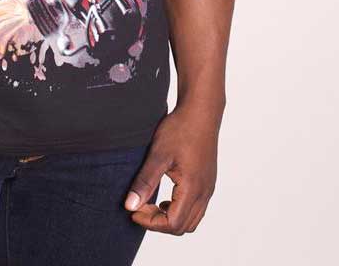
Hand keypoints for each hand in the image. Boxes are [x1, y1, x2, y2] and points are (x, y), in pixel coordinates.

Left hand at [124, 100, 221, 234]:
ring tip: (151, 204)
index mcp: (193, 188)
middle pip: (182, 227)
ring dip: (170, 219)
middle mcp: (204, 192)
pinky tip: (166, 197)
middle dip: (159, 223)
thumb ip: (145, 181)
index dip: (150, 222)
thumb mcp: (158, 154)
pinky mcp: (208, 181)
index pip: (172, 224)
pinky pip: (196, 208)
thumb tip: (130, 206)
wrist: (201, 110)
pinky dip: (180, 210)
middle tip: (140, 207)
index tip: (134, 210)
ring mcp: (208, 187)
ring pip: (191, 220)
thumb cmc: (181, 128)